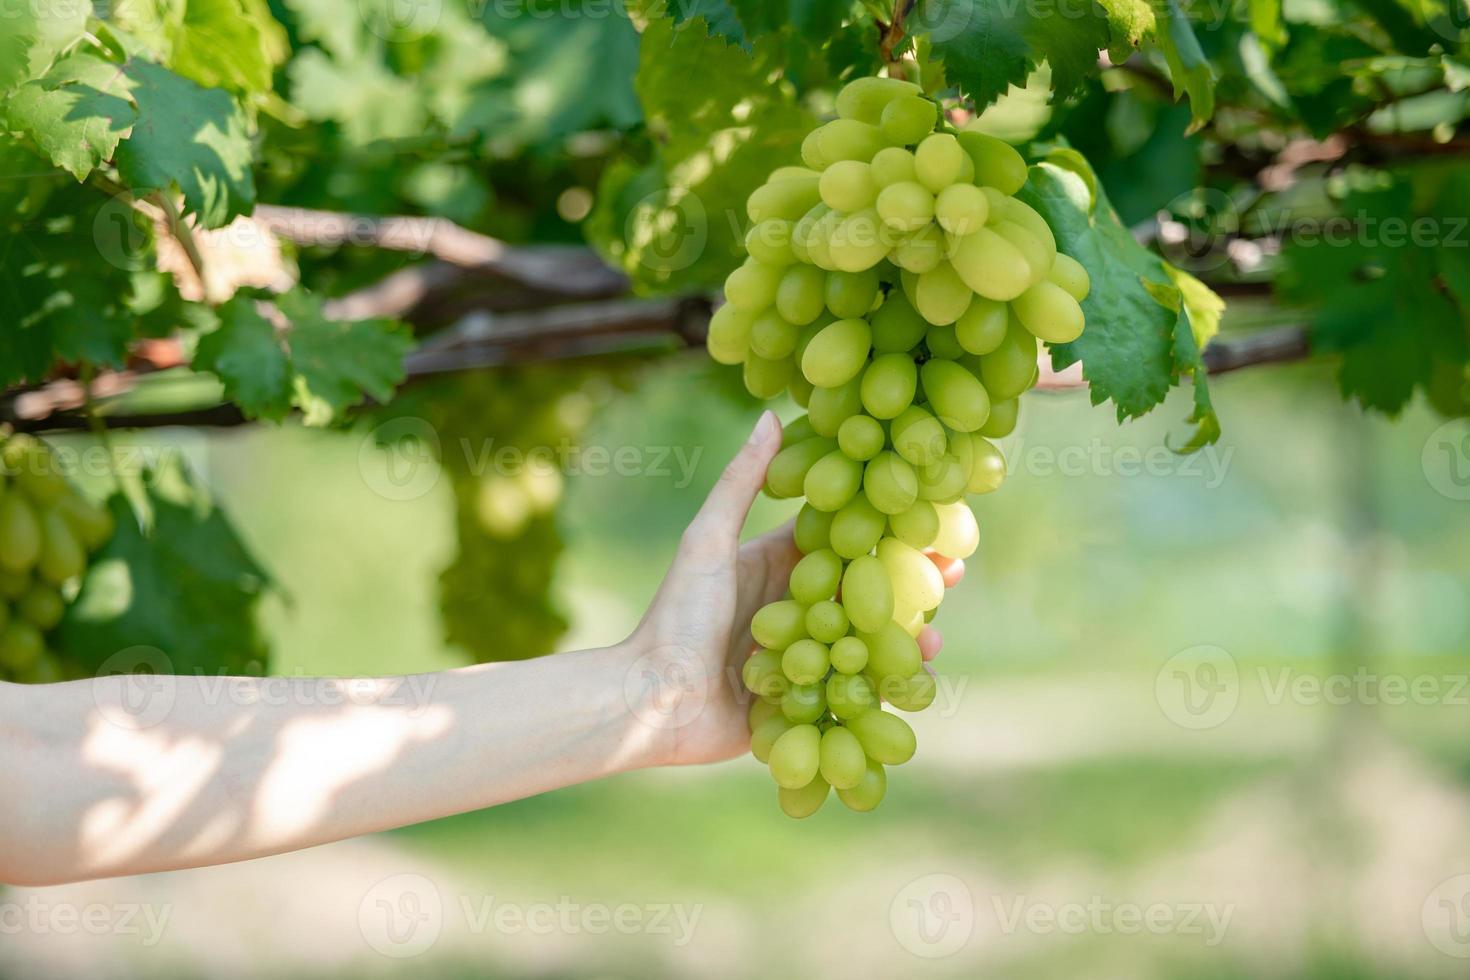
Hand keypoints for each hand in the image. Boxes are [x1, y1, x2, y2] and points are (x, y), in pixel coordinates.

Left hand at [627, 411, 965, 767]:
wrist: (651, 701)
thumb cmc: (676, 616)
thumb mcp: (707, 542)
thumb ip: (740, 483)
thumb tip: (770, 414)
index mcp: (776, 565)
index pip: (842, 538)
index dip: (884, 524)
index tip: (926, 513)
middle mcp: (794, 608)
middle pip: (864, 588)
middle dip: (910, 580)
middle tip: (954, 570)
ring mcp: (802, 656)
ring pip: (865, 640)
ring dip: (904, 635)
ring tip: (935, 635)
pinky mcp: (802, 701)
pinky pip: (852, 690)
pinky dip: (886, 684)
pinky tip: (916, 680)